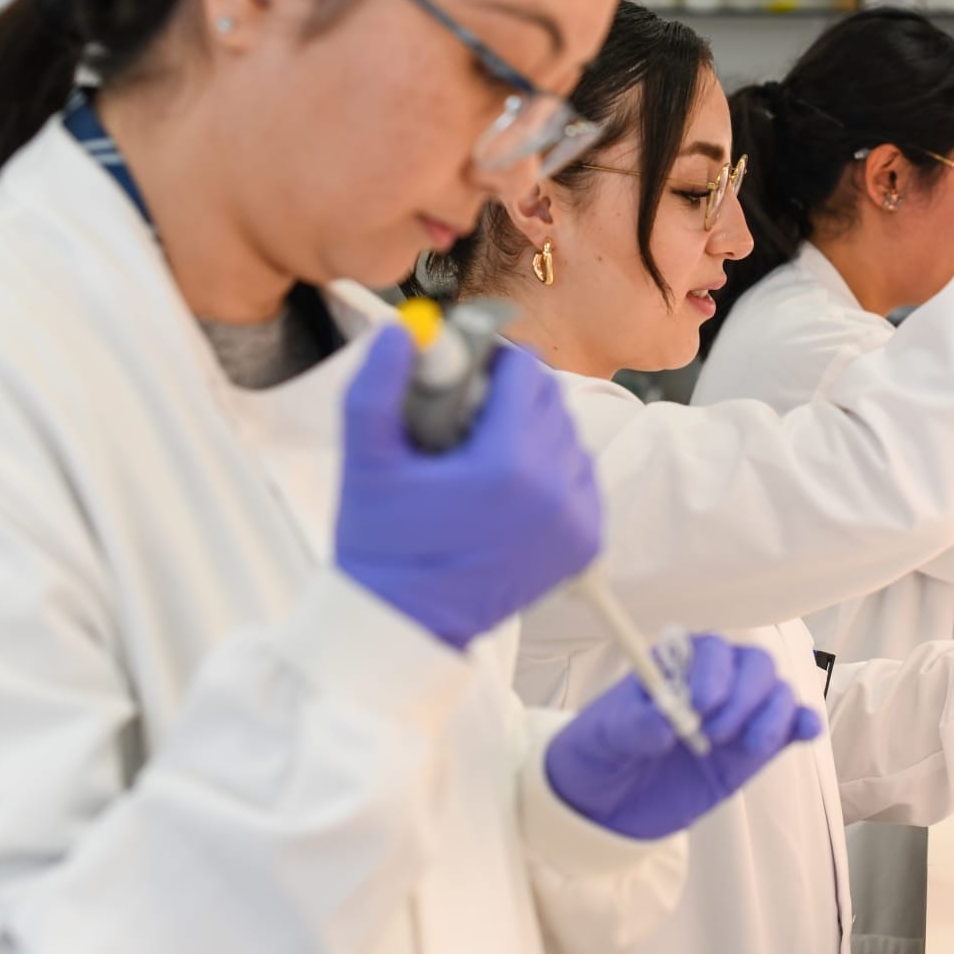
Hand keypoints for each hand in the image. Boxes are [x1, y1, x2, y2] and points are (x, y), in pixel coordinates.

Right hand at [335, 327, 602, 649]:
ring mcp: (577, 519)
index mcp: (507, 465)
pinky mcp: (587, 541)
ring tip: (481, 456)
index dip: (491, 361)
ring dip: (531, 430)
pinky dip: (552, 469)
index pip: (525, 372)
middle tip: (464, 419)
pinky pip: (581, 475)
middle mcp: (555, 491)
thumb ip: (379, 386)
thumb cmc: (383, 545)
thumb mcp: (366, 460)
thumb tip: (401, 331)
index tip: (462, 375)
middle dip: (509, 396)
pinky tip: (508, 485)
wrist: (406, 622)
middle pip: (550, 399)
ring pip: (568, 434)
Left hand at [546, 635, 823, 840]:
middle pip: (755, 665)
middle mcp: (713, 683)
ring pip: (777, 694)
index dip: (714, 673)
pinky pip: (789, 727)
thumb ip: (633, 727)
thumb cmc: (598, 754)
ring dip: (773, 714)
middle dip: (745, 696)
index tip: (699, 706)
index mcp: (674, 666)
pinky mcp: (751, 751)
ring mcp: (736, 717)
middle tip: (714, 735)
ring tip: (747, 746)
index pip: (711, 650)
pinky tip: (805, 732)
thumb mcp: (601, 739)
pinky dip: (803, 724)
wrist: (602, 806)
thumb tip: (667, 722)